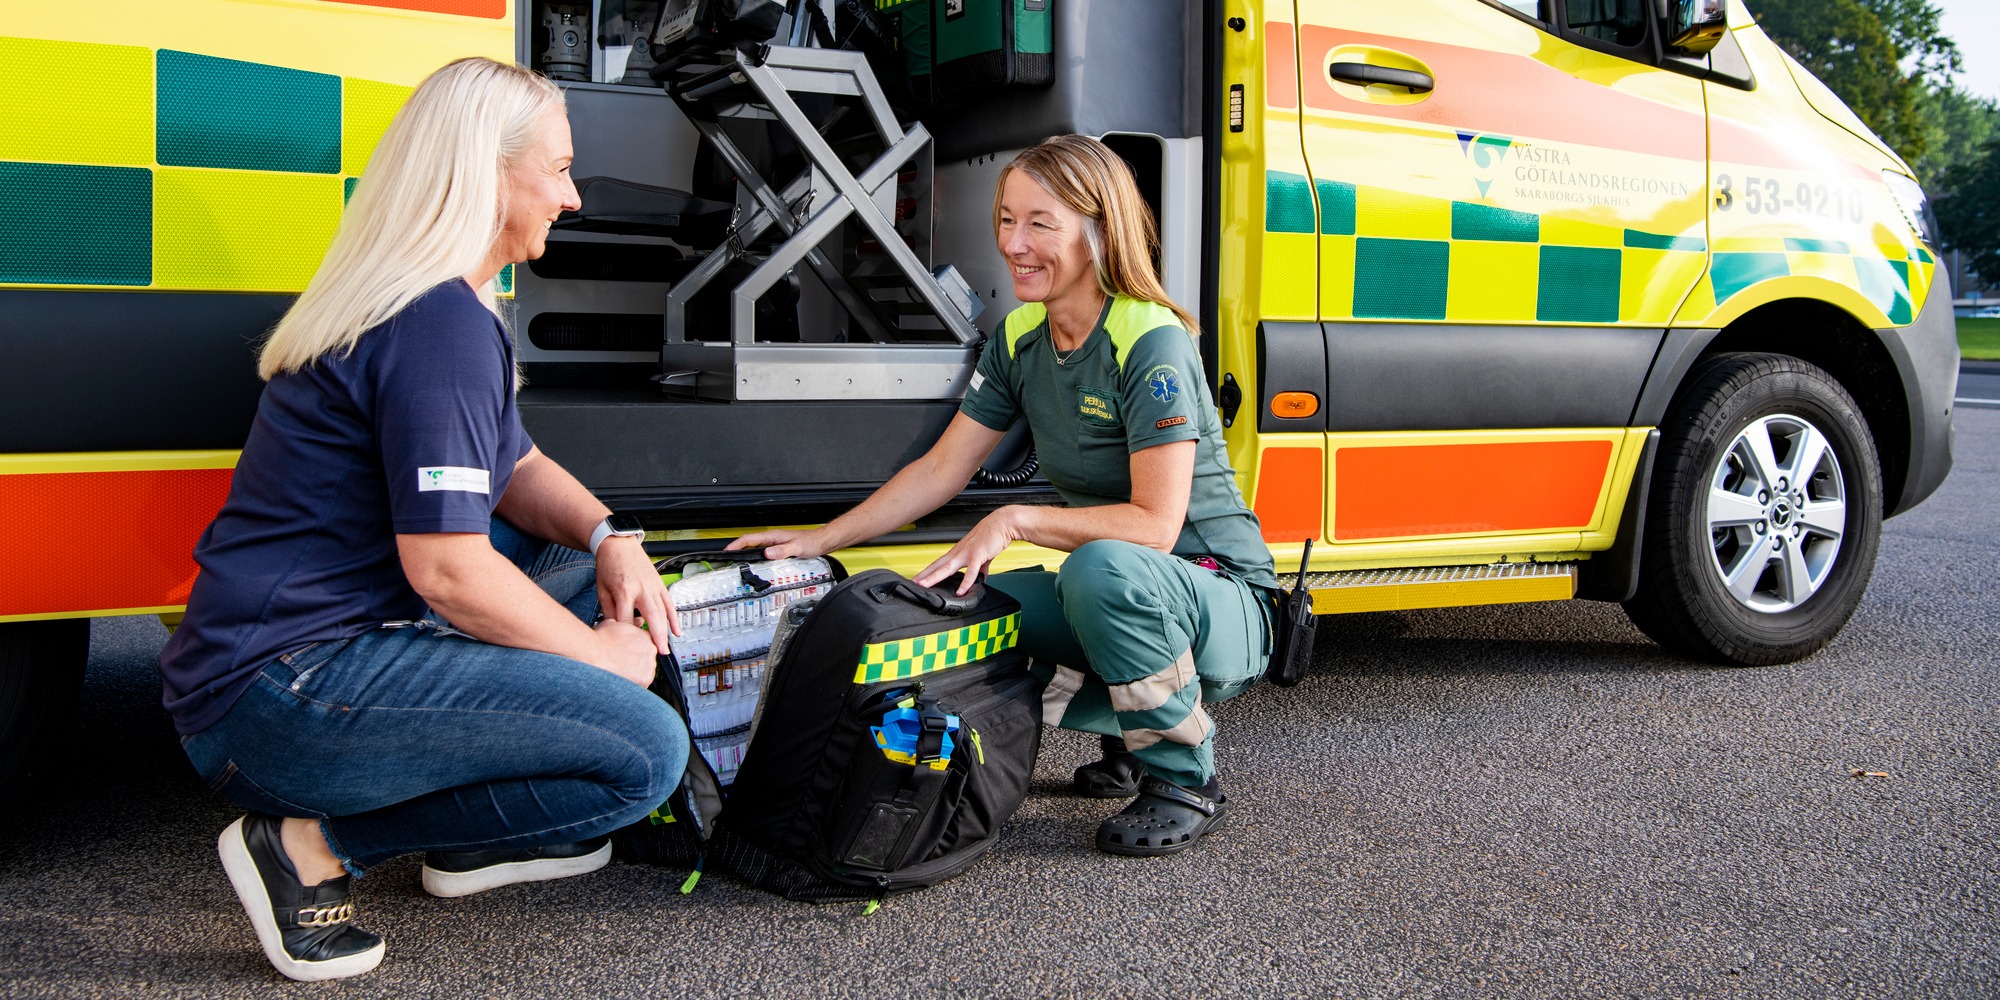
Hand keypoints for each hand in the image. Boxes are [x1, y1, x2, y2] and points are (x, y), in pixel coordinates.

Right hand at [591, 619, 658, 685]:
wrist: (593, 654)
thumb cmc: (601, 640)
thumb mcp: (614, 623)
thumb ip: (629, 624)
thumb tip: (637, 622)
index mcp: (646, 636)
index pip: (648, 644)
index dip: (638, 649)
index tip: (629, 653)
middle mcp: (651, 650)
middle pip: (648, 658)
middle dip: (637, 661)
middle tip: (624, 663)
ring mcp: (649, 666)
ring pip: (646, 671)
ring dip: (636, 673)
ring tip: (622, 671)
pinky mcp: (644, 680)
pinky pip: (643, 683)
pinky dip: (635, 683)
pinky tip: (623, 679)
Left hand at [595, 535, 678, 654]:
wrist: (618, 545)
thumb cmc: (608, 566)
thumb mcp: (602, 590)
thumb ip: (608, 612)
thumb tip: (615, 630)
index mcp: (624, 591)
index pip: (627, 620)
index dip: (627, 635)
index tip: (627, 646)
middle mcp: (641, 589)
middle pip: (652, 617)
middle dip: (656, 637)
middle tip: (658, 653)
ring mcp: (653, 586)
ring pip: (663, 612)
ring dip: (665, 631)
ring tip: (666, 648)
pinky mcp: (659, 584)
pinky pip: (669, 604)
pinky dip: (674, 618)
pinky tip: (676, 631)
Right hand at [726, 528, 831, 559]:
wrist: (822, 541)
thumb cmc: (812, 542)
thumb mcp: (796, 547)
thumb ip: (782, 550)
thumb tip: (767, 553)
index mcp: (774, 536)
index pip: (749, 538)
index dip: (736, 544)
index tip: (727, 550)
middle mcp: (773, 539)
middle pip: (749, 542)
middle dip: (736, 548)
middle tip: (727, 557)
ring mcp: (776, 543)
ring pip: (755, 547)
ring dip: (745, 552)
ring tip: (737, 560)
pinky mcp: (780, 548)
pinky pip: (763, 552)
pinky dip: (756, 556)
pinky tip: (756, 563)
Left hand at [913, 507, 1021, 594]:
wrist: (1003, 523)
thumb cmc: (992, 535)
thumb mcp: (983, 554)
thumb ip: (980, 567)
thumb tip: (980, 578)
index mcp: (958, 552)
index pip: (938, 564)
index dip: (927, 572)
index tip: (918, 580)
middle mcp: (959, 552)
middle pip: (937, 566)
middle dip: (924, 575)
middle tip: (912, 584)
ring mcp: (967, 553)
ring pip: (947, 567)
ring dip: (934, 577)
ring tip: (925, 585)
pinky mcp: (978, 555)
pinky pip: (971, 571)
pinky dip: (965, 582)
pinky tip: (961, 591)